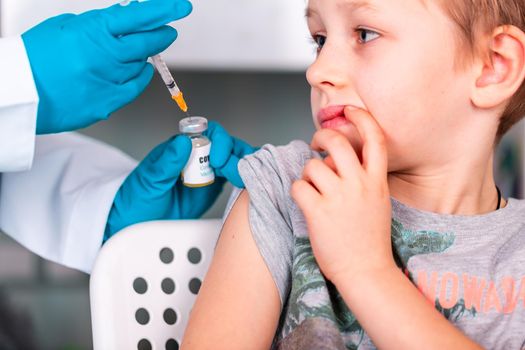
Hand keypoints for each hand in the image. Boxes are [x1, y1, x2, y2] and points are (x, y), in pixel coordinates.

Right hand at [22, 0, 191, 133]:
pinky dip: (140, 77)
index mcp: (92, 31)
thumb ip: (98, 24)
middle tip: (168, 31)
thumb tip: (125, 20)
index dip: (162, 11)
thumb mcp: (65, 27)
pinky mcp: (108, 102)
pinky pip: (135, 87)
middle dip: (161, 35)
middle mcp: (104, 56)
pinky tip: (138, 72)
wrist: (19, 95)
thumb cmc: (36, 59)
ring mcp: (108, 81)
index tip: (180, 8)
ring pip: (141, 65)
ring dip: (143, 57)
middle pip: (146, 43)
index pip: (137, 17)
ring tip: (131, 54)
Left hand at [104, 121, 256, 239]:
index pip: (207, 132)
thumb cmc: (137, 198)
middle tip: (228, 171)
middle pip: (226, 144)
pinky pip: (234, 178)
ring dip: (241, 166)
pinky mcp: (215, 187)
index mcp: (182, 147)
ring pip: (234, 159)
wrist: (137, 222)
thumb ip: (167, 161)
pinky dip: (244, 178)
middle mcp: (197, 156)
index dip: (218, 141)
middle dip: (234, 154)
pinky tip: (245, 184)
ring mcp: (208, 171)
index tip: (216, 158)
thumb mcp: (150, 180)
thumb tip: (183, 142)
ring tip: (238, 178)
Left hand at [291, 107, 394, 284]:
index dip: (361, 117)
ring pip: (312, 164)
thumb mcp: (378, 202)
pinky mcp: (318, 211)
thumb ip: (363, 178)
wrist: (366, 271)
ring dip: (307, 173)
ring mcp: (339, 197)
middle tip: (316, 144)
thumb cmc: (369, 238)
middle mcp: (359, 184)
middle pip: (337, 141)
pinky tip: (305, 202)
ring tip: (312, 188)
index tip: (349, 109)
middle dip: (321, 136)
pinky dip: (297, 191)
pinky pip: (298, 186)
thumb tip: (335, 160)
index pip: (374, 137)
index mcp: (377, 181)